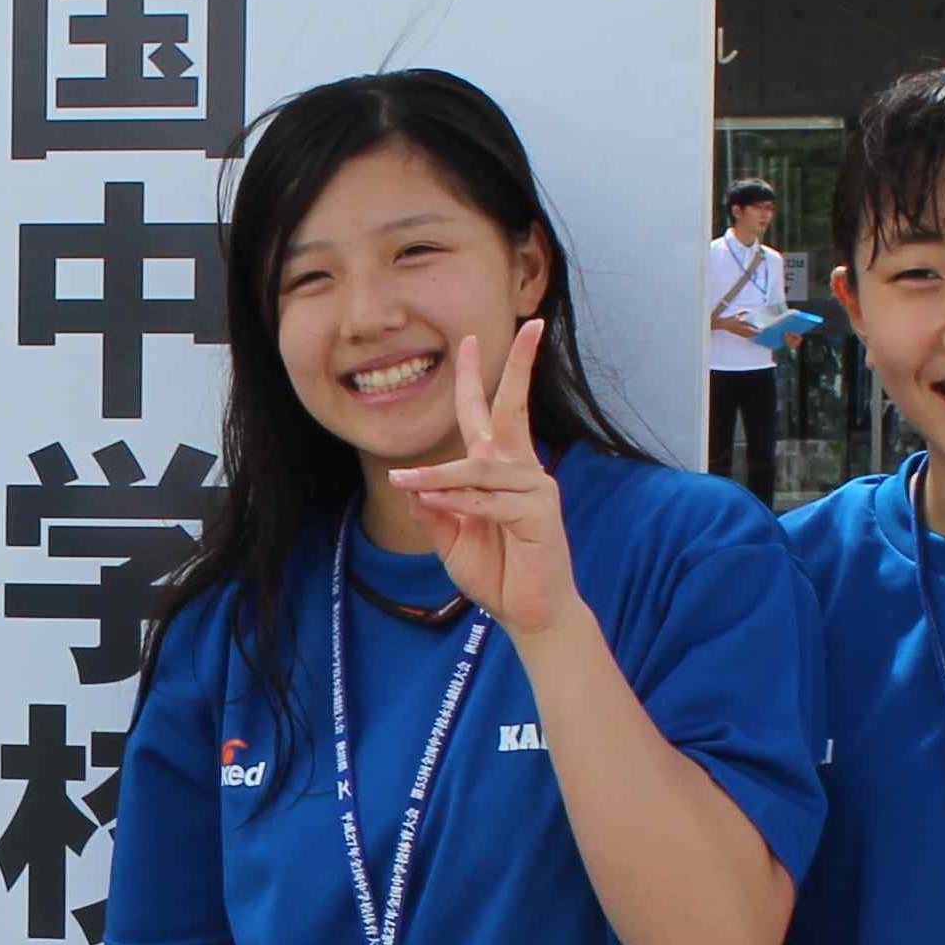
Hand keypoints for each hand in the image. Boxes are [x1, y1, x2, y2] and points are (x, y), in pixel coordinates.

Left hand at [387, 322, 582, 639]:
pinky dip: (457, 502)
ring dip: (439, 476)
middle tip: (495, 332)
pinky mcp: (539, 513)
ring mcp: (534, 488)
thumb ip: (434, 512)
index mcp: (501, 471)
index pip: (490, 415)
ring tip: (405, 482)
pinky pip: (488, 500)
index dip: (480, 378)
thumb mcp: (451, 540)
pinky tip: (433, 502)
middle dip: (510, 369)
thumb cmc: (496, 573)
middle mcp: (521, 470)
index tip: (473, 341)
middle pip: (510, 411)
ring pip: (480, 468)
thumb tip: (410, 484)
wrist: (528, 612)